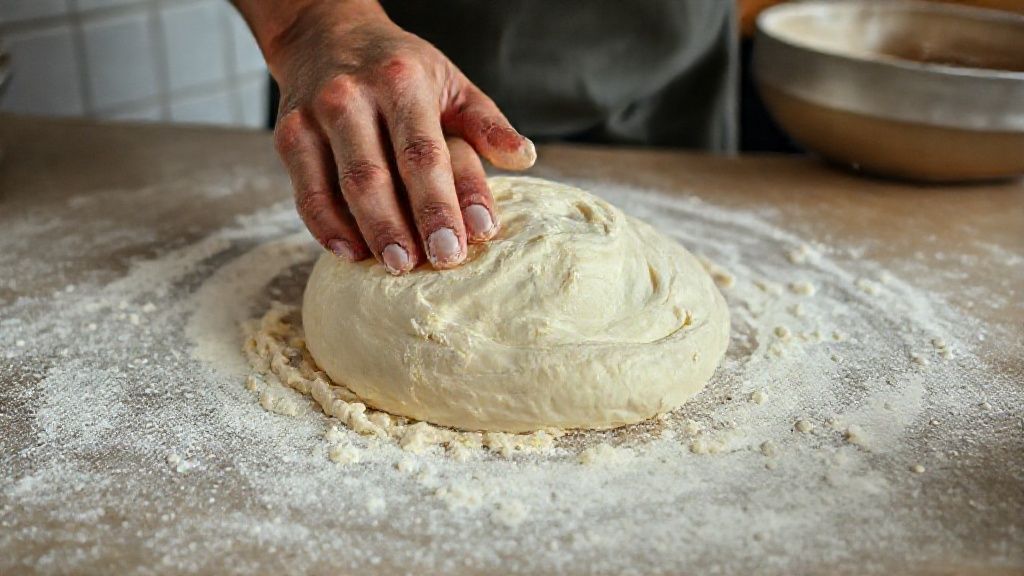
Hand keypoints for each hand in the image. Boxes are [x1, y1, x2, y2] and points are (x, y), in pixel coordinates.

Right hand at [240, 0, 535, 273]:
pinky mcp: (289, 136)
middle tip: (432, 264)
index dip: (446, 201)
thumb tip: (525, 158)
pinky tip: (351, 252)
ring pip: (342, 186)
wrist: (325, 33)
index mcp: (402, 82)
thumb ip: (485, 124)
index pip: (426, 153)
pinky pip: (306, 192)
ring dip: (371, 232)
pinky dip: (327, 227)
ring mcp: (316, 117)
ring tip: (396, 267)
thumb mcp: (450, 83)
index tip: (470, 242)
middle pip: (381, 175)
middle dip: (407, 225)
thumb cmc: (400, 69)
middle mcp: (354, 96)